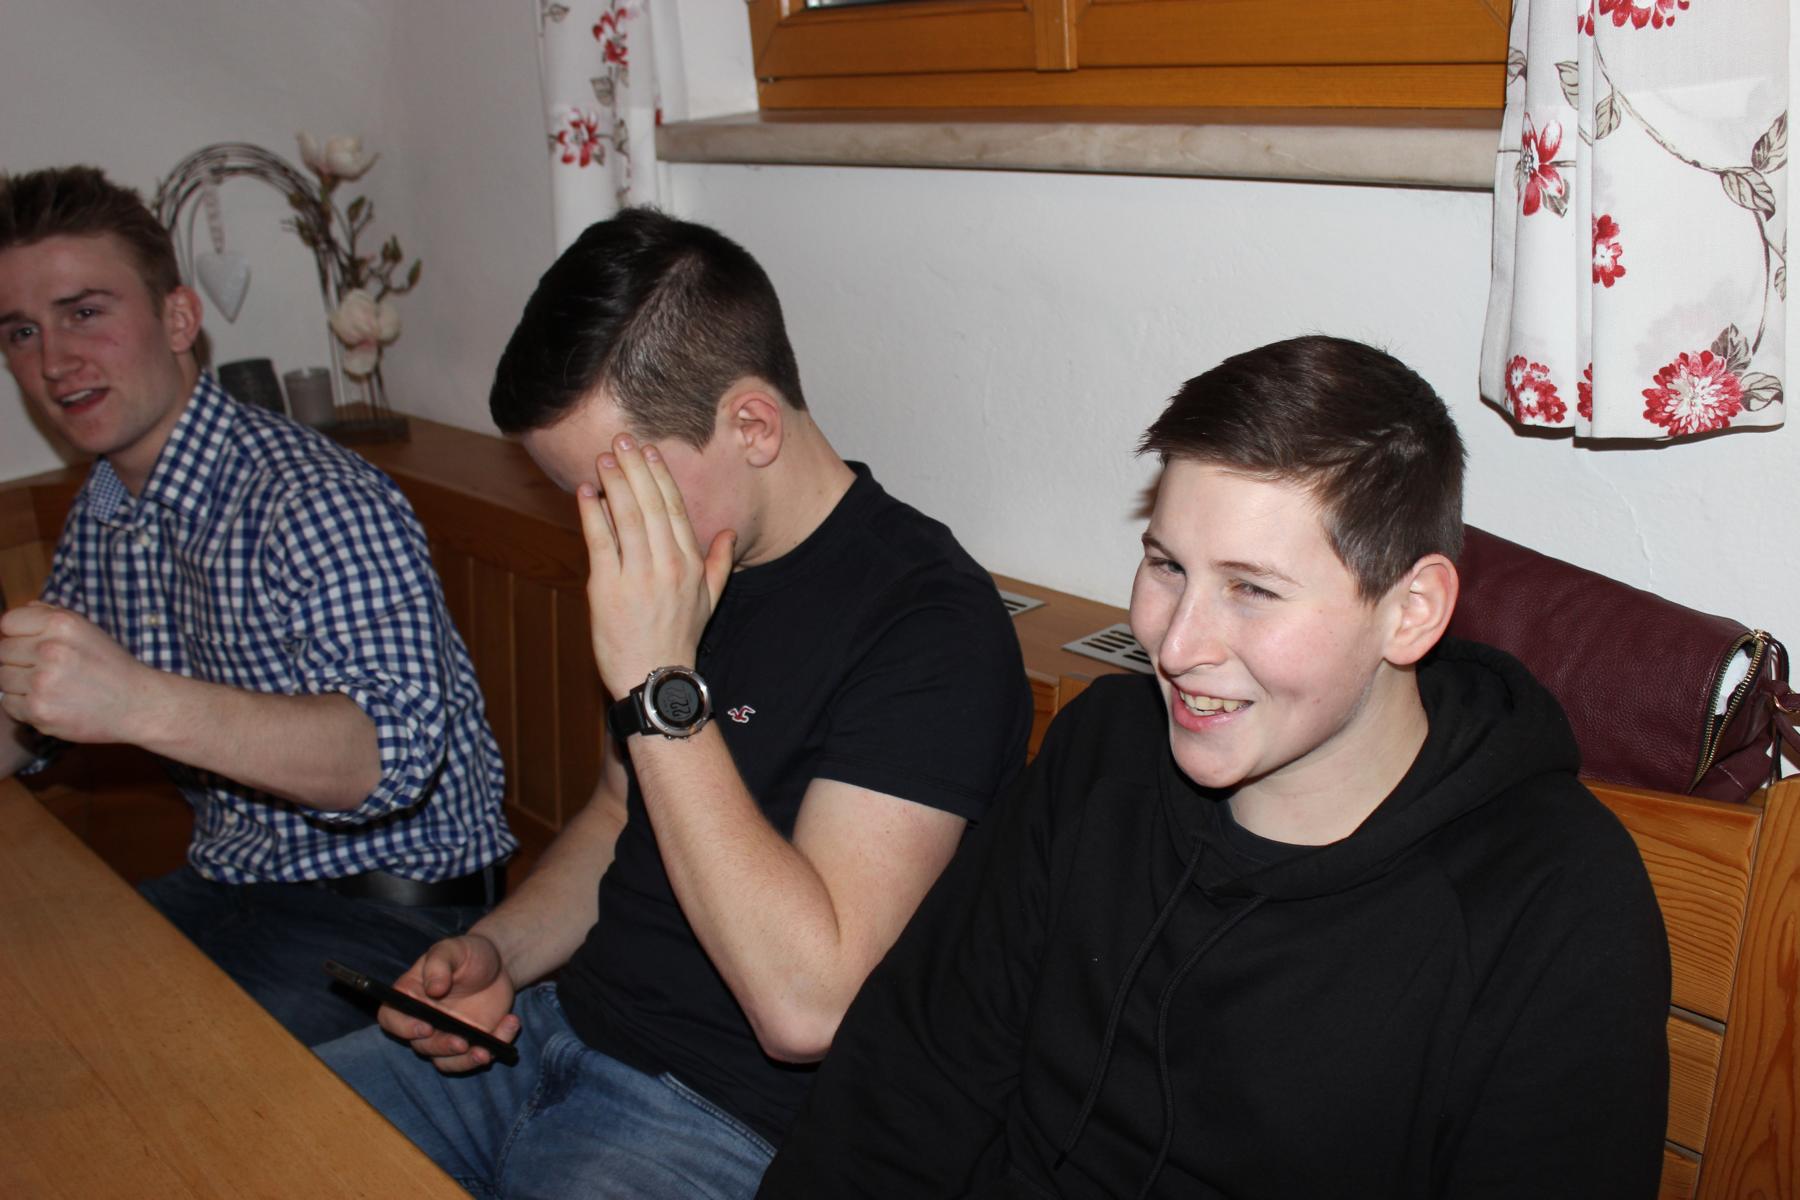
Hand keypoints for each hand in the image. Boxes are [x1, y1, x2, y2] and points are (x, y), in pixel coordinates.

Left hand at [0, 602, 156, 743]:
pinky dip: (25, 705)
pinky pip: (9, 704)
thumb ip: (49, 615)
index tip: (32, 645)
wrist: (138, 704)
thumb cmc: (110, 666)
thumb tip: (17, 615)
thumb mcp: (87, 630)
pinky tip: (51, 702)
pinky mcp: (39, 710)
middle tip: (46, 669)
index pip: (8, 623)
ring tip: (51, 686)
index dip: (18, 634)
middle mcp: (50, 650)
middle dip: (19, 660)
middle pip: (3, 651)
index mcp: (62, 624)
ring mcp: (43, 682)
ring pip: (3, 678)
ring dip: (20, 683)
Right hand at [378, 933, 519, 1072]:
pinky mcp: (472, 1044)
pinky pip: (477, 1056)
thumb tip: (433, 989)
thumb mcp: (452, 949)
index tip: (425, 1026)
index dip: (403, 1028)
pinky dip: (494, 1047)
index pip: (391, 1019)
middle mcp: (424, 1022)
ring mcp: (447, 1036)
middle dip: (442, 1047)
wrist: (497, 964)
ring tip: (487, 1049)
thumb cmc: (467, 953)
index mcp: (410, 997)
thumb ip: (439, 965)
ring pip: (447, 1062)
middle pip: (421, 1046)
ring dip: (466, 1060)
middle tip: (462, 1042)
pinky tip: (510, 1023)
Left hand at [578, 433, 734, 698]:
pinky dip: (591, 514)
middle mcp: (668, 565)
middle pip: (650, 505)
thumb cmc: (679, 639)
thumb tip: (729, 532)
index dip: (661, 477)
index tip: (651, 452)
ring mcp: (638, 575)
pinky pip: (599, 542)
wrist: (655, 678)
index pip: (674, 509)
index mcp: (691, 563)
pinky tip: (585, 493)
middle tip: (622, 441)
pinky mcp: (608, 588)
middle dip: (636, 468)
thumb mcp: (708, 601)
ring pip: (626, 517)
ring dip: (614, 483)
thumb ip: (718, 563)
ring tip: (603, 459)